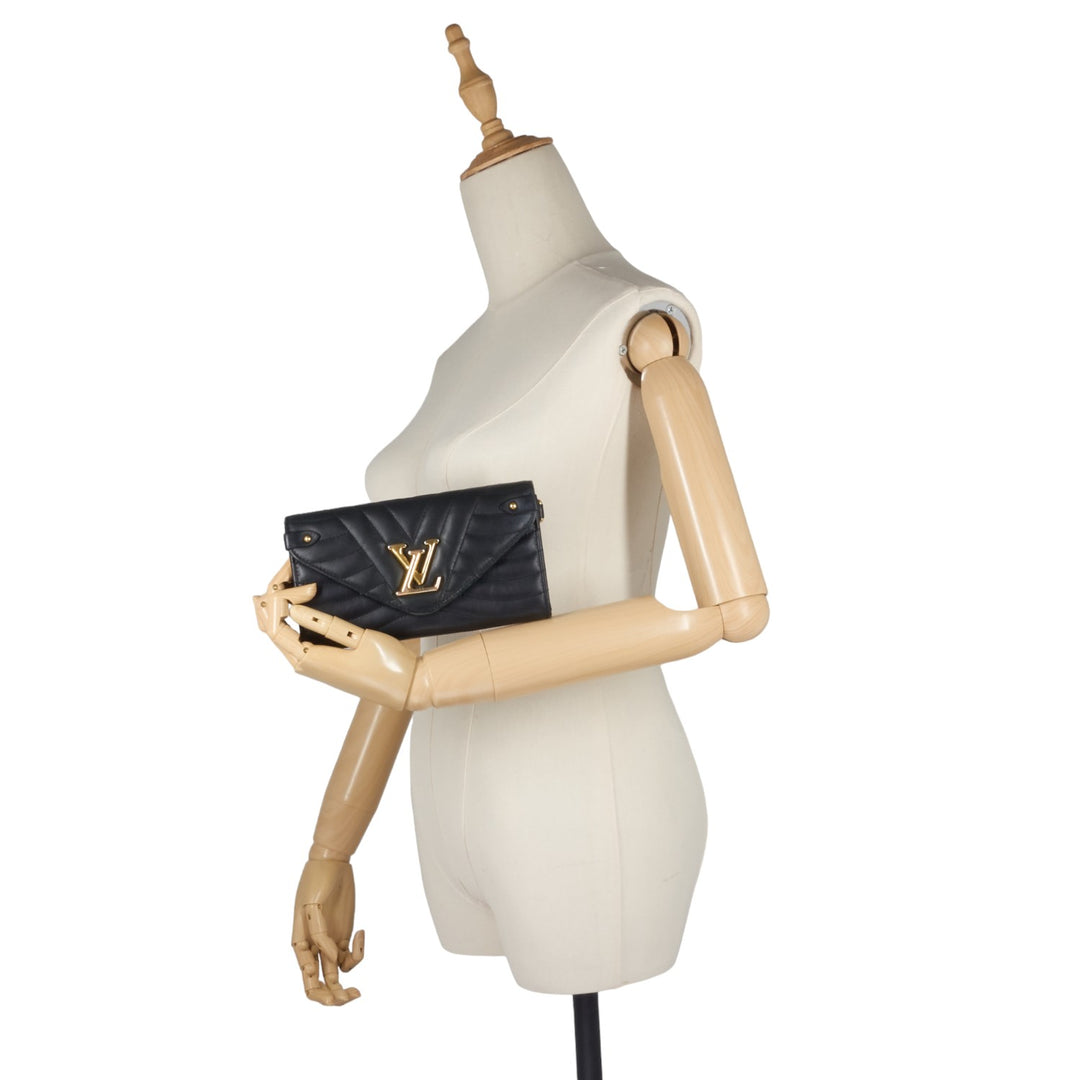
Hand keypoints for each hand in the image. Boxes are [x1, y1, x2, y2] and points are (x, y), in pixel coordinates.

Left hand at [253, 562, 421, 707]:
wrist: (406, 688)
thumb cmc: (386, 665)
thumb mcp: (358, 638)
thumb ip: (326, 624)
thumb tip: (293, 609)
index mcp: (308, 660)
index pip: (275, 626)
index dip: (283, 600)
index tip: (310, 586)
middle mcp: (303, 664)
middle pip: (272, 629)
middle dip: (273, 600)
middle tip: (286, 572)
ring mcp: (311, 664)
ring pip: (281, 633)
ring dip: (280, 608)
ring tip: (286, 582)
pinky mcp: (321, 661)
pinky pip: (295, 638)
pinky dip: (290, 619)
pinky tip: (295, 604)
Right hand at [292, 859, 365, 1005]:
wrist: (331, 863)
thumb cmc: (317, 881)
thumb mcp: (313, 905)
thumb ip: (319, 934)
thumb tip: (332, 959)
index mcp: (300, 945)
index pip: (307, 979)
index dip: (318, 991)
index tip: (334, 982)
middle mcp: (313, 948)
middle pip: (319, 985)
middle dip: (331, 999)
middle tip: (349, 999)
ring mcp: (330, 943)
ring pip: (335, 977)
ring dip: (345, 989)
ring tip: (358, 994)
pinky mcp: (344, 935)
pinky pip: (350, 957)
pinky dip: (358, 952)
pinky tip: (361, 932)